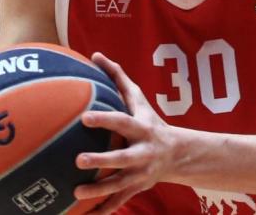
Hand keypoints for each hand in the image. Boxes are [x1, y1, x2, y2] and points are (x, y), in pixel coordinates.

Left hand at [72, 52, 183, 214]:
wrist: (179, 155)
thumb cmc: (151, 122)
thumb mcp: (139, 100)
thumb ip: (117, 78)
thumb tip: (94, 55)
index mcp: (141, 129)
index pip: (122, 122)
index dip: (105, 120)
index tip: (84, 118)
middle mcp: (142, 153)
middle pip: (121, 158)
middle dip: (102, 160)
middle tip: (78, 160)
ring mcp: (140, 174)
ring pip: (118, 185)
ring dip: (97, 191)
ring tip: (76, 193)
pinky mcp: (136, 189)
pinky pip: (118, 202)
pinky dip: (102, 211)